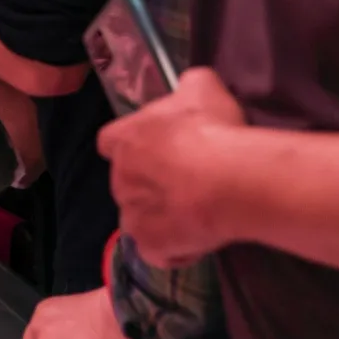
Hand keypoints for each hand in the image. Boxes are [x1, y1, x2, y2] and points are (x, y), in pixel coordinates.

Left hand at [98, 67, 248, 267]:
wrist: (228, 180)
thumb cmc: (211, 130)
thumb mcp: (203, 88)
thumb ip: (189, 86)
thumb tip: (188, 86)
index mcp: (124, 140)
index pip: (110, 141)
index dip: (130, 145)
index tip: (154, 148)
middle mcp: (120, 178)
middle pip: (127, 182)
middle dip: (150, 183)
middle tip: (187, 182)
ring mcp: (132, 215)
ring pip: (138, 218)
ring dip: (159, 217)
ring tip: (194, 214)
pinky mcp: (151, 246)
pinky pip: (156, 251)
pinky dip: (172, 249)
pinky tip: (196, 241)